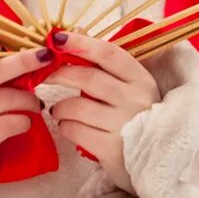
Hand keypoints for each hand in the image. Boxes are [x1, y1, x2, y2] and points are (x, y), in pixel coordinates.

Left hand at [45, 31, 160, 195]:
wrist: (155, 160)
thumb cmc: (136, 118)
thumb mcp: (131, 89)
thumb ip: (106, 67)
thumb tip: (71, 37)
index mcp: (141, 80)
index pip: (109, 54)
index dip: (81, 43)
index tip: (57, 38)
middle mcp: (135, 99)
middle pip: (87, 78)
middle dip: (58, 73)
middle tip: (43, 75)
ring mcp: (123, 124)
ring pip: (74, 106)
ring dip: (60, 107)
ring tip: (60, 110)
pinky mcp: (110, 147)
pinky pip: (73, 129)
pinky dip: (65, 126)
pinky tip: (70, 126)